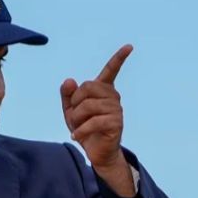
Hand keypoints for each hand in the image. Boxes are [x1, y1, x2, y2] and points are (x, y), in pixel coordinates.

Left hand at [60, 44, 132, 170]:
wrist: (95, 151)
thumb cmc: (84, 128)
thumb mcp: (71, 111)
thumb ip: (68, 95)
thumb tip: (69, 80)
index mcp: (103, 91)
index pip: (111, 71)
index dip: (118, 58)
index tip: (129, 46)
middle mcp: (113, 97)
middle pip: (87, 87)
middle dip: (74, 102)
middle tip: (74, 117)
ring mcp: (116, 109)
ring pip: (88, 105)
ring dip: (76, 119)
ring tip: (77, 128)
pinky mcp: (116, 123)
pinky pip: (93, 121)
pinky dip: (80, 130)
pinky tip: (76, 136)